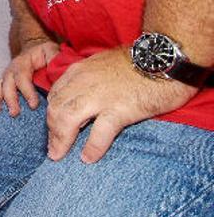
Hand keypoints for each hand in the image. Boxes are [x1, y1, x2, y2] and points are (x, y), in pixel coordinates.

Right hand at [0, 38, 58, 115]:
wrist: (35, 48)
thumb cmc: (45, 53)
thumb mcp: (52, 52)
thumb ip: (55, 62)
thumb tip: (59, 74)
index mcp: (23, 62)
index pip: (22, 76)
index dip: (27, 91)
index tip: (34, 105)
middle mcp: (11, 69)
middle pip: (7, 84)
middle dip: (10, 99)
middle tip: (15, 113)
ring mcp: (7, 77)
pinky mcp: (5, 84)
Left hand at [46, 47, 197, 163]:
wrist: (166, 57)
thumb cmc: (140, 61)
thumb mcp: (103, 63)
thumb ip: (89, 77)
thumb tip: (82, 94)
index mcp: (79, 71)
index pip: (55, 95)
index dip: (52, 113)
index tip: (55, 126)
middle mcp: (84, 82)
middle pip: (56, 109)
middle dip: (51, 130)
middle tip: (52, 148)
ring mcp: (101, 96)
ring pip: (68, 119)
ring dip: (61, 140)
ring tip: (59, 155)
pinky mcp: (120, 109)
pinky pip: (99, 132)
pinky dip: (92, 147)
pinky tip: (87, 158)